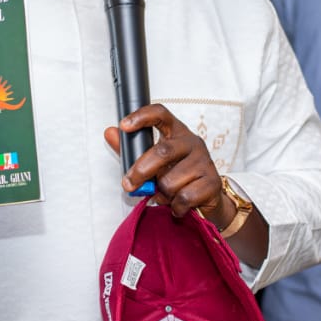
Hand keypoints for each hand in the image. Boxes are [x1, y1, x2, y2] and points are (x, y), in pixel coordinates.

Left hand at [103, 103, 227, 223]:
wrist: (209, 199)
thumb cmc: (178, 176)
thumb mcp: (155, 162)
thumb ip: (132, 150)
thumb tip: (109, 132)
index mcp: (177, 133)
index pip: (161, 114)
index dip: (141, 117)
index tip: (124, 126)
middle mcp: (192, 143)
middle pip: (163, 151)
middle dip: (141, 171)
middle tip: (129, 185)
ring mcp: (204, 162)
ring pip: (170, 181)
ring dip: (162, 194)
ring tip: (166, 195)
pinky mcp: (212, 183)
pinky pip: (183, 198)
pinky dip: (175, 207)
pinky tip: (177, 205)